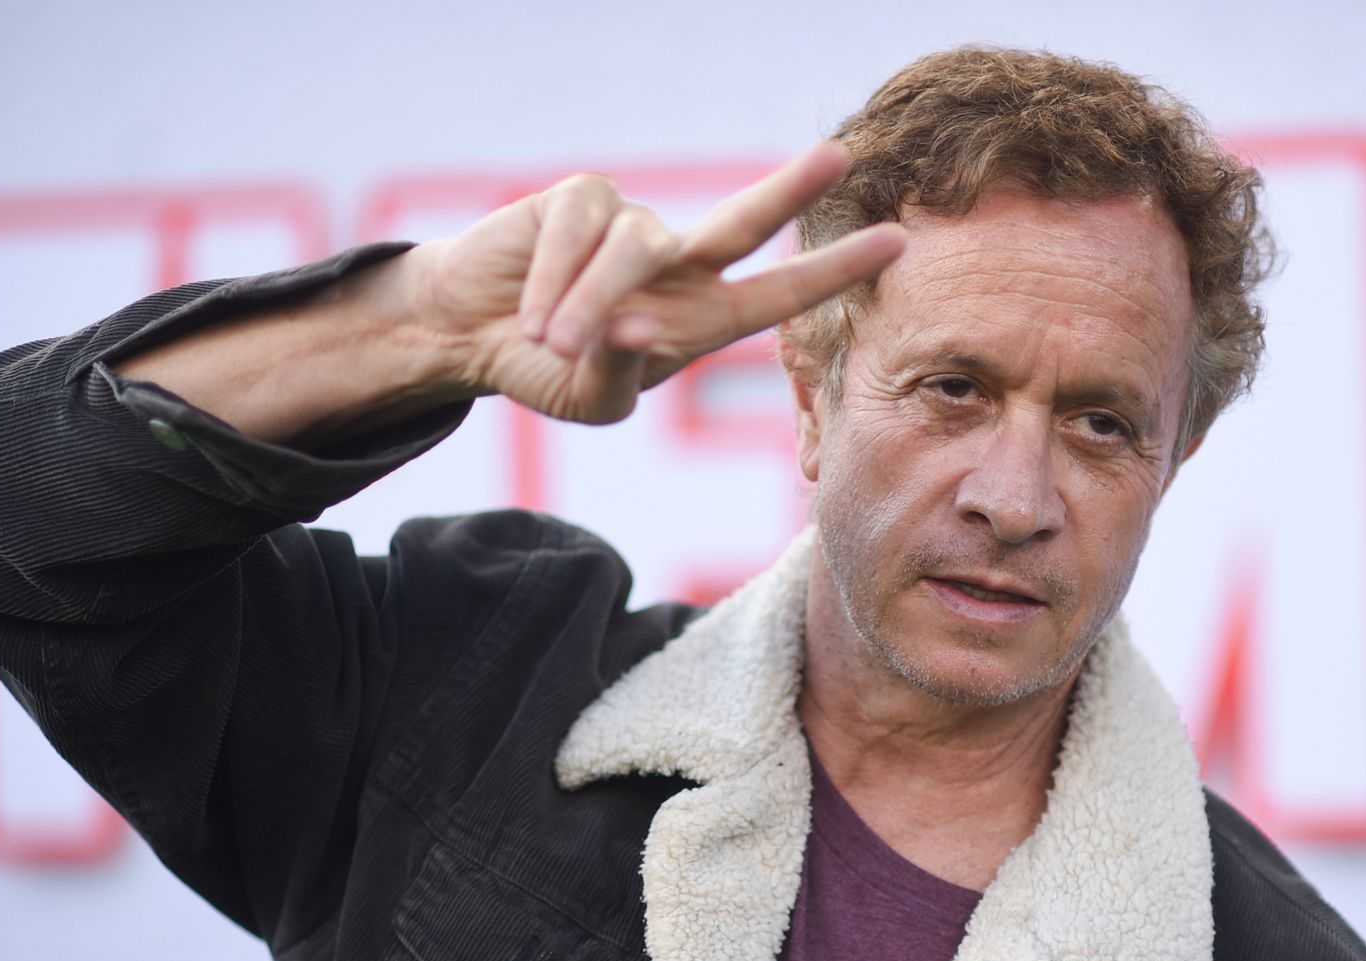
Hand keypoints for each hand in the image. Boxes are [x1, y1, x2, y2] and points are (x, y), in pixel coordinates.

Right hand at [408, 142, 903, 424]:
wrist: (470, 335)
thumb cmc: (545, 370)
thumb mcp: (592, 398)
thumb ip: (621, 370)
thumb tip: (635, 326)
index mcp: (700, 318)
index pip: (780, 293)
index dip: (834, 271)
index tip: (895, 243)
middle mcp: (680, 265)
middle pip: (745, 220)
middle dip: (790, 189)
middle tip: (840, 156)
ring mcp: (634, 226)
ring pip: (634, 251)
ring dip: (590, 304)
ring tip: (550, 340)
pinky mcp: (582, 199)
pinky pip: (581, 231)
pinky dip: (553, 279)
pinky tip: (528, 310)